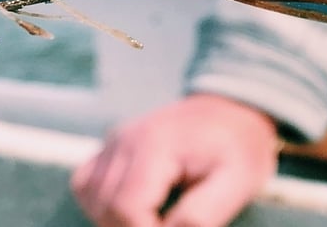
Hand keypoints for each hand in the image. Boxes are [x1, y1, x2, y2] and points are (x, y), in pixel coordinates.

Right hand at [71, 94, 279, 226]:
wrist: (232, 111)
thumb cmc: (239, 148)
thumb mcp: (237, 182)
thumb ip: (202, 215)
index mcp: (156, 144)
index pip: (126, 209)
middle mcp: (125, 138)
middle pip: (106, 208)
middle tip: (170, 224)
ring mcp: (114, 140)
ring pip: (91, 198)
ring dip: (116, 220)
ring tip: (156, 217)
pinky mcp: (110, 146)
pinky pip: (86, 184)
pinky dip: (102, 204)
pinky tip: (135, 207)